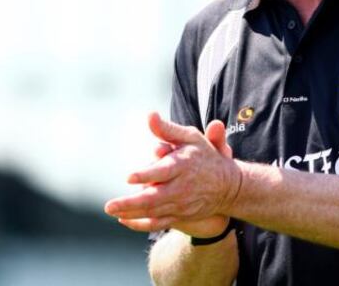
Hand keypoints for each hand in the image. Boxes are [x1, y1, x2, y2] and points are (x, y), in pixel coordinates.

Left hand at [104, 112, 241, 233]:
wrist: (228, 186)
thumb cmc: (204, 156)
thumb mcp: (190, 137)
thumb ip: (167, 129)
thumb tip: (150, 115)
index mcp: (183, 165)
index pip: (163, 172)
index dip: (146, 175)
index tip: (128, 177)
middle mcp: (182, 187)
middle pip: (155, 198)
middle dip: (131, 203)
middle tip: (109, 205)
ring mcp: (181, 204)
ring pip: (154, 212)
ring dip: (131, 213)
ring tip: (112, 210)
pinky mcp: (180, 215)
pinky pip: (159, 223)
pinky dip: (142, 224)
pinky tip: (124, 220)